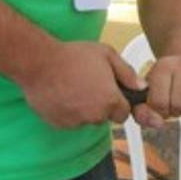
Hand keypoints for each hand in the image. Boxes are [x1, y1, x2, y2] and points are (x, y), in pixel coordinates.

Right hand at [15, 41, 140, 128]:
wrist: (39, 62)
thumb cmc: (73, 56)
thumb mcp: (107, 55)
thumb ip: (127, 73)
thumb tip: (141, 86)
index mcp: (110, 101)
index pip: (123, 114)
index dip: (118, 103)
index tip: (111, 93)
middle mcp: (94, 115)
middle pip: (104, 117)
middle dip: (101, 106)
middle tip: (90, 86)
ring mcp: (75, 122)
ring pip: (86, 120)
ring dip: (84, 109)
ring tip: (74, 87)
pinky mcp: (58, 124)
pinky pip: (69, 121)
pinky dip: (68, 112)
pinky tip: (62, 94)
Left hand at [131, 55, 180, 128]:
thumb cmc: (166, 82)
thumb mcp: (147, 93)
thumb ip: (142, 111)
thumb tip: (157, 122)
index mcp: (163, 67)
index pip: (159, 103)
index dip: (161, 111)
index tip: (163, 105)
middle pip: (180, 106)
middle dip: (178, 111)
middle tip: (177, 103)